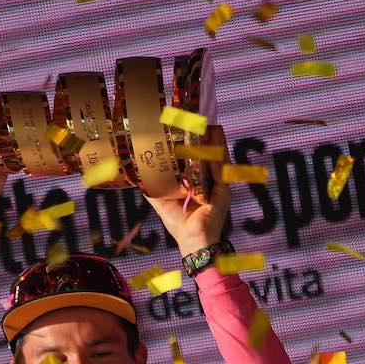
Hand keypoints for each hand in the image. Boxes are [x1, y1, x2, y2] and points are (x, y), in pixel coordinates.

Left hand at [143, 125, 231, 256]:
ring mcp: (220, 187)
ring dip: (216, 143)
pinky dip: (217, 158)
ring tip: (212, 127)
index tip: (190, 130)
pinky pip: (222, 171)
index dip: (196, 145)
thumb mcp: (162, 202)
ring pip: (219, 159)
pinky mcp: (225, 192)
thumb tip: (139, 176)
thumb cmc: (180, 224)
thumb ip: (154, 189)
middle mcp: (211, 184)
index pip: (199, 160)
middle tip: (202, 122)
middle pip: (210, 156)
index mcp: (199, 185)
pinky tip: (213, 147)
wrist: (193, 241)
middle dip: (208, 139)